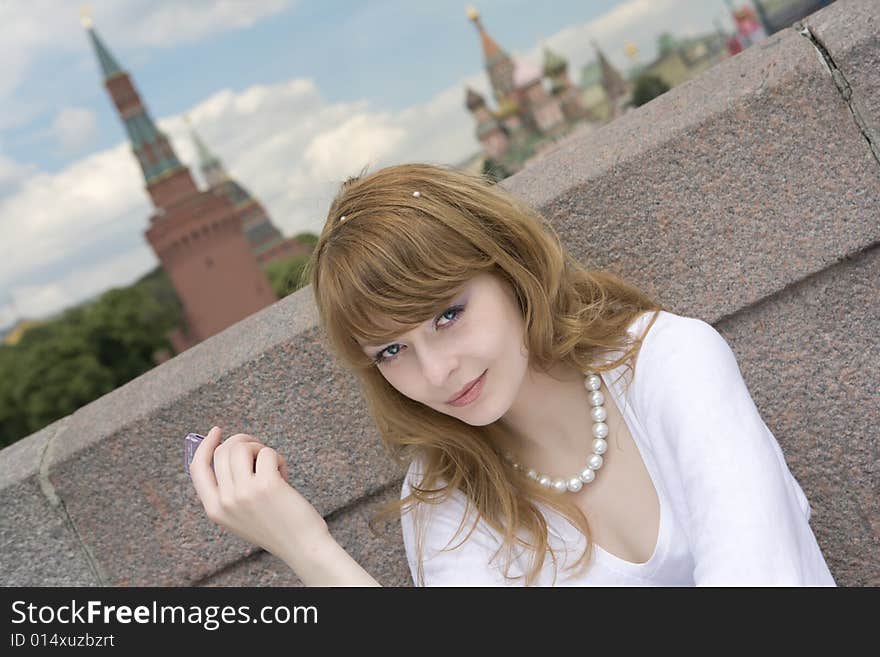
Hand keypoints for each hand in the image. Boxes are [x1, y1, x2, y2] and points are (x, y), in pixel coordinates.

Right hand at [189, 427, 329, 562]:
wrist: (301, 546)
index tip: (216, 431)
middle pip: (223, 452)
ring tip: (273, 466)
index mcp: (214, 510)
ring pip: (242, 447)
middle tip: (260, 451)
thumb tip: (226, 448)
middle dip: (243, 442)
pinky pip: (267, 452)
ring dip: (261, 448)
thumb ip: (228, 489)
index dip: (205, 446)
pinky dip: (278, 458)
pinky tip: (284, 475)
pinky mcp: (266, 485)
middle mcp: (225, 501)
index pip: (197, 468)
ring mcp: (244, 493)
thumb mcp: (240, 513)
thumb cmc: (275, 525)